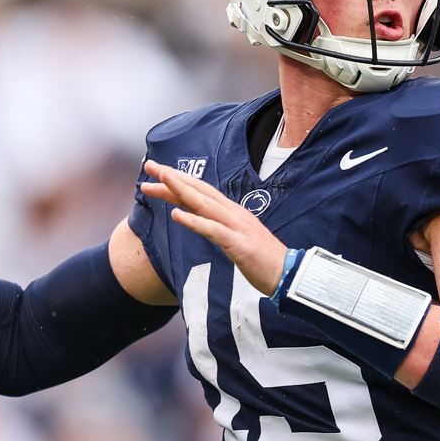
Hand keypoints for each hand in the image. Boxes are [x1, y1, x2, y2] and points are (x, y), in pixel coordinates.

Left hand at [140, 160, 287, 295]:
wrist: (289, 274)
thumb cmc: (262, 259)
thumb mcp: (236, 238)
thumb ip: (218, 226)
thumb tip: (199, 220)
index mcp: (231, 212)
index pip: (200, 191)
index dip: (178, 180)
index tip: (157, 172)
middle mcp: (233, 213)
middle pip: (199, 190)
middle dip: (173, 178)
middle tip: (150, 166)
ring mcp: (236, 227)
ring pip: (204, 204)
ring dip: (181, 190)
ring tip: (161, 179)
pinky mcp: (238, 244)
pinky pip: (212, 230)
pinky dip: (194, 221)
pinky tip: (176, 215)